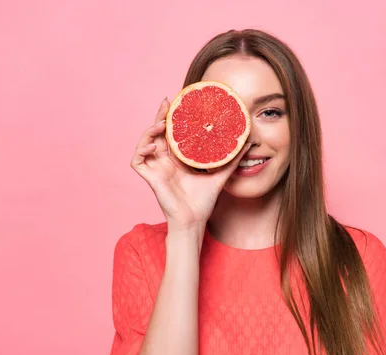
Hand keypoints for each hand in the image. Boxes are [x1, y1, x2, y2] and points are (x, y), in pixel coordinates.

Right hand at [131, 98, 250, 230]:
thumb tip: (248, 143)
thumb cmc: (204, 201)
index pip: (173, 133)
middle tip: (167, 102)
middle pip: (158, 133)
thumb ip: (232, 159)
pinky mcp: (150, 178)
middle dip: (160, 116)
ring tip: (161, 124)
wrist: (194, 220)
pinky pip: (137, 161)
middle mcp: (165, 162)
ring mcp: (156, 169)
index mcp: (179, 159)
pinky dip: (141, 151)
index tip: (180, 103)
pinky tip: (152, 145)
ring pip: (145, 143)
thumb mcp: (220, 175)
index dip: (174, 118)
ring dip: (150, 131)